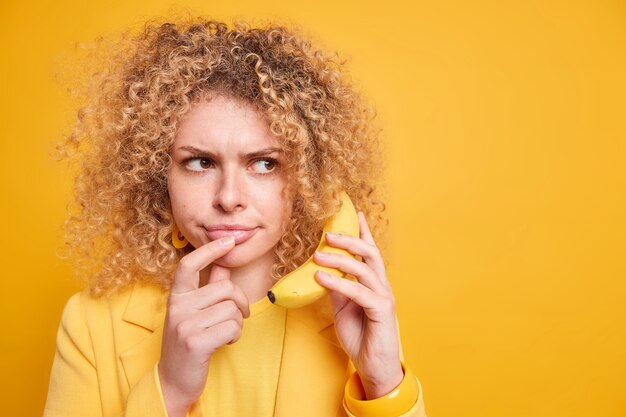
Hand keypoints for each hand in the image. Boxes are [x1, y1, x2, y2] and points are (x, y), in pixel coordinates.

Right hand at [158, 236, 249, 416]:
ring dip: (237, 322)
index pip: (189, 264)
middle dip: (240, 302)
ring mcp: (184, 324)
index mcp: (176, 296)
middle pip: (226, 288)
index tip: (229, 240)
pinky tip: (224, 342)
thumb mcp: (194, 312)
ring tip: (224, 332)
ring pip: (232, 309)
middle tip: (238, 315)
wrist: (173, 380)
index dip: (211, 249)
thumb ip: (208, 287)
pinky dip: (235, 335)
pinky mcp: (195, 342)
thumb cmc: (188, 342)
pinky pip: (233, 327)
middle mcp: (177, 306)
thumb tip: (224, 262)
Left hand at [313, 212, 402, 399]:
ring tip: (318, 255)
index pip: (369, 252)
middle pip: (369, 253)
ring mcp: (384, 297)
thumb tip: (323, 271)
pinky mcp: (382, 311)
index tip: (355, 213)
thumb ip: (337, 289)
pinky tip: (322, 278)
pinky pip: (358, 292)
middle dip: (350, 239)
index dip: (363, 232)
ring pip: (363, 269)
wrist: (374, 367)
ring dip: (339, 259)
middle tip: (328, 233)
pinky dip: (338, 283)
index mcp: (374, 284)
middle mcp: (382, 286)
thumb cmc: (361, 337)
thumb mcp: (343, 309)